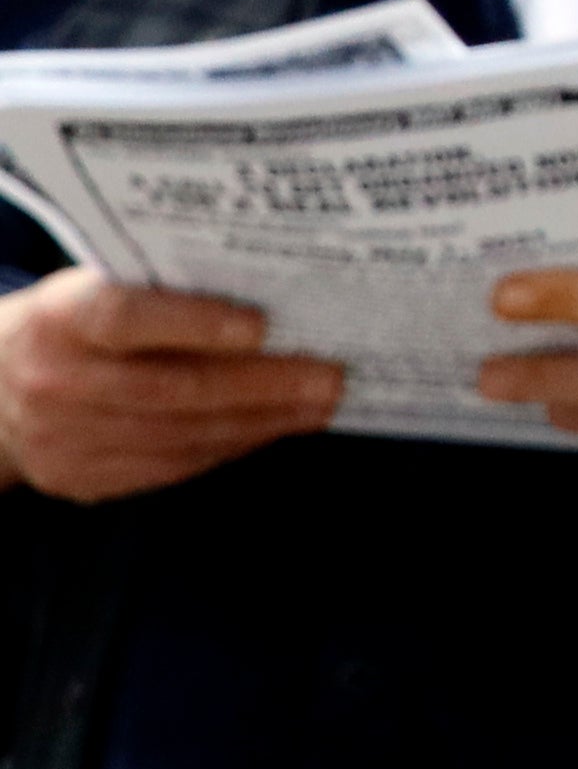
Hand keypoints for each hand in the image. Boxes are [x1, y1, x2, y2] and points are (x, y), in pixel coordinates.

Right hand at [0, 271, 342, 500]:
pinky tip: (274, 428)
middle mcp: (55, 382)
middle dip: (263, 385)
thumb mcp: (93, 288)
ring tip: (321, 405)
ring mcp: (63, 440)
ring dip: (262, 422)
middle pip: (171, 389)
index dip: (194, 322)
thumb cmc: (69, 324)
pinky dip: (231, 446)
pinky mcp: (81, 480)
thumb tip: (273, 289)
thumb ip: (161, 289)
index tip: (262, 325)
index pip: (125, 317)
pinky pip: (172, 467)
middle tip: (331, 377)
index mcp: (59, 319)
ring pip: (180, 436)